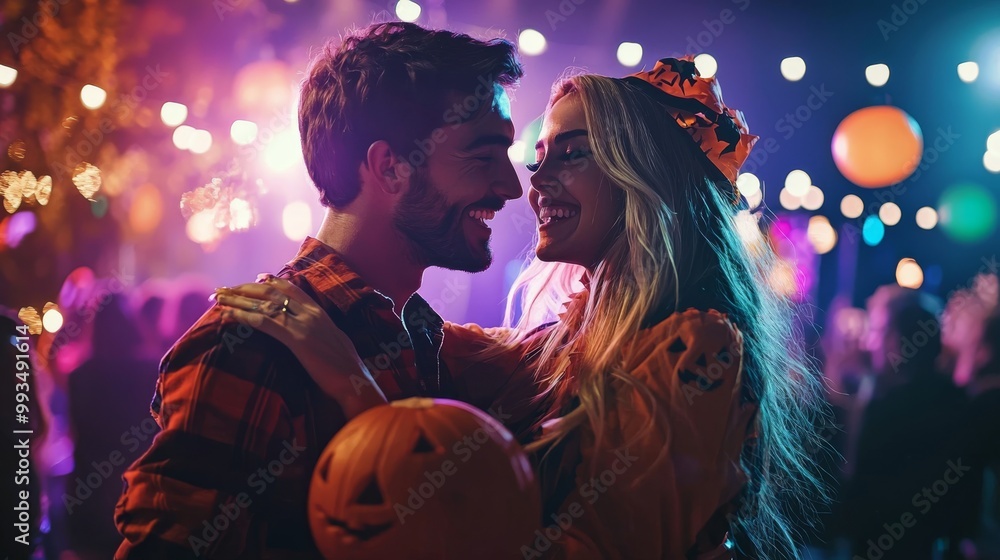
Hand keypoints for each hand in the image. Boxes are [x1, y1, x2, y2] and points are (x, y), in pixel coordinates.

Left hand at [213, 274, 386, 417]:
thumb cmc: (346, 369)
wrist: (355, 381)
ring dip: (237, 299)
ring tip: (217, 298)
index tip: (253, 279)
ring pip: (264, 304)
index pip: (291, 288)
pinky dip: (243, 316)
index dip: (269, 282)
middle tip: (224, 288)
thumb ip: (320, 331)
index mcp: (320, 312)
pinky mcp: (297, 339)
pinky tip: (227, 315)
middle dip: (245, 288)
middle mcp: (311, 312)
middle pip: (272, 292)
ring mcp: (304, 324)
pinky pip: (264, 322)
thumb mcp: (333, 341)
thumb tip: (311, 333)